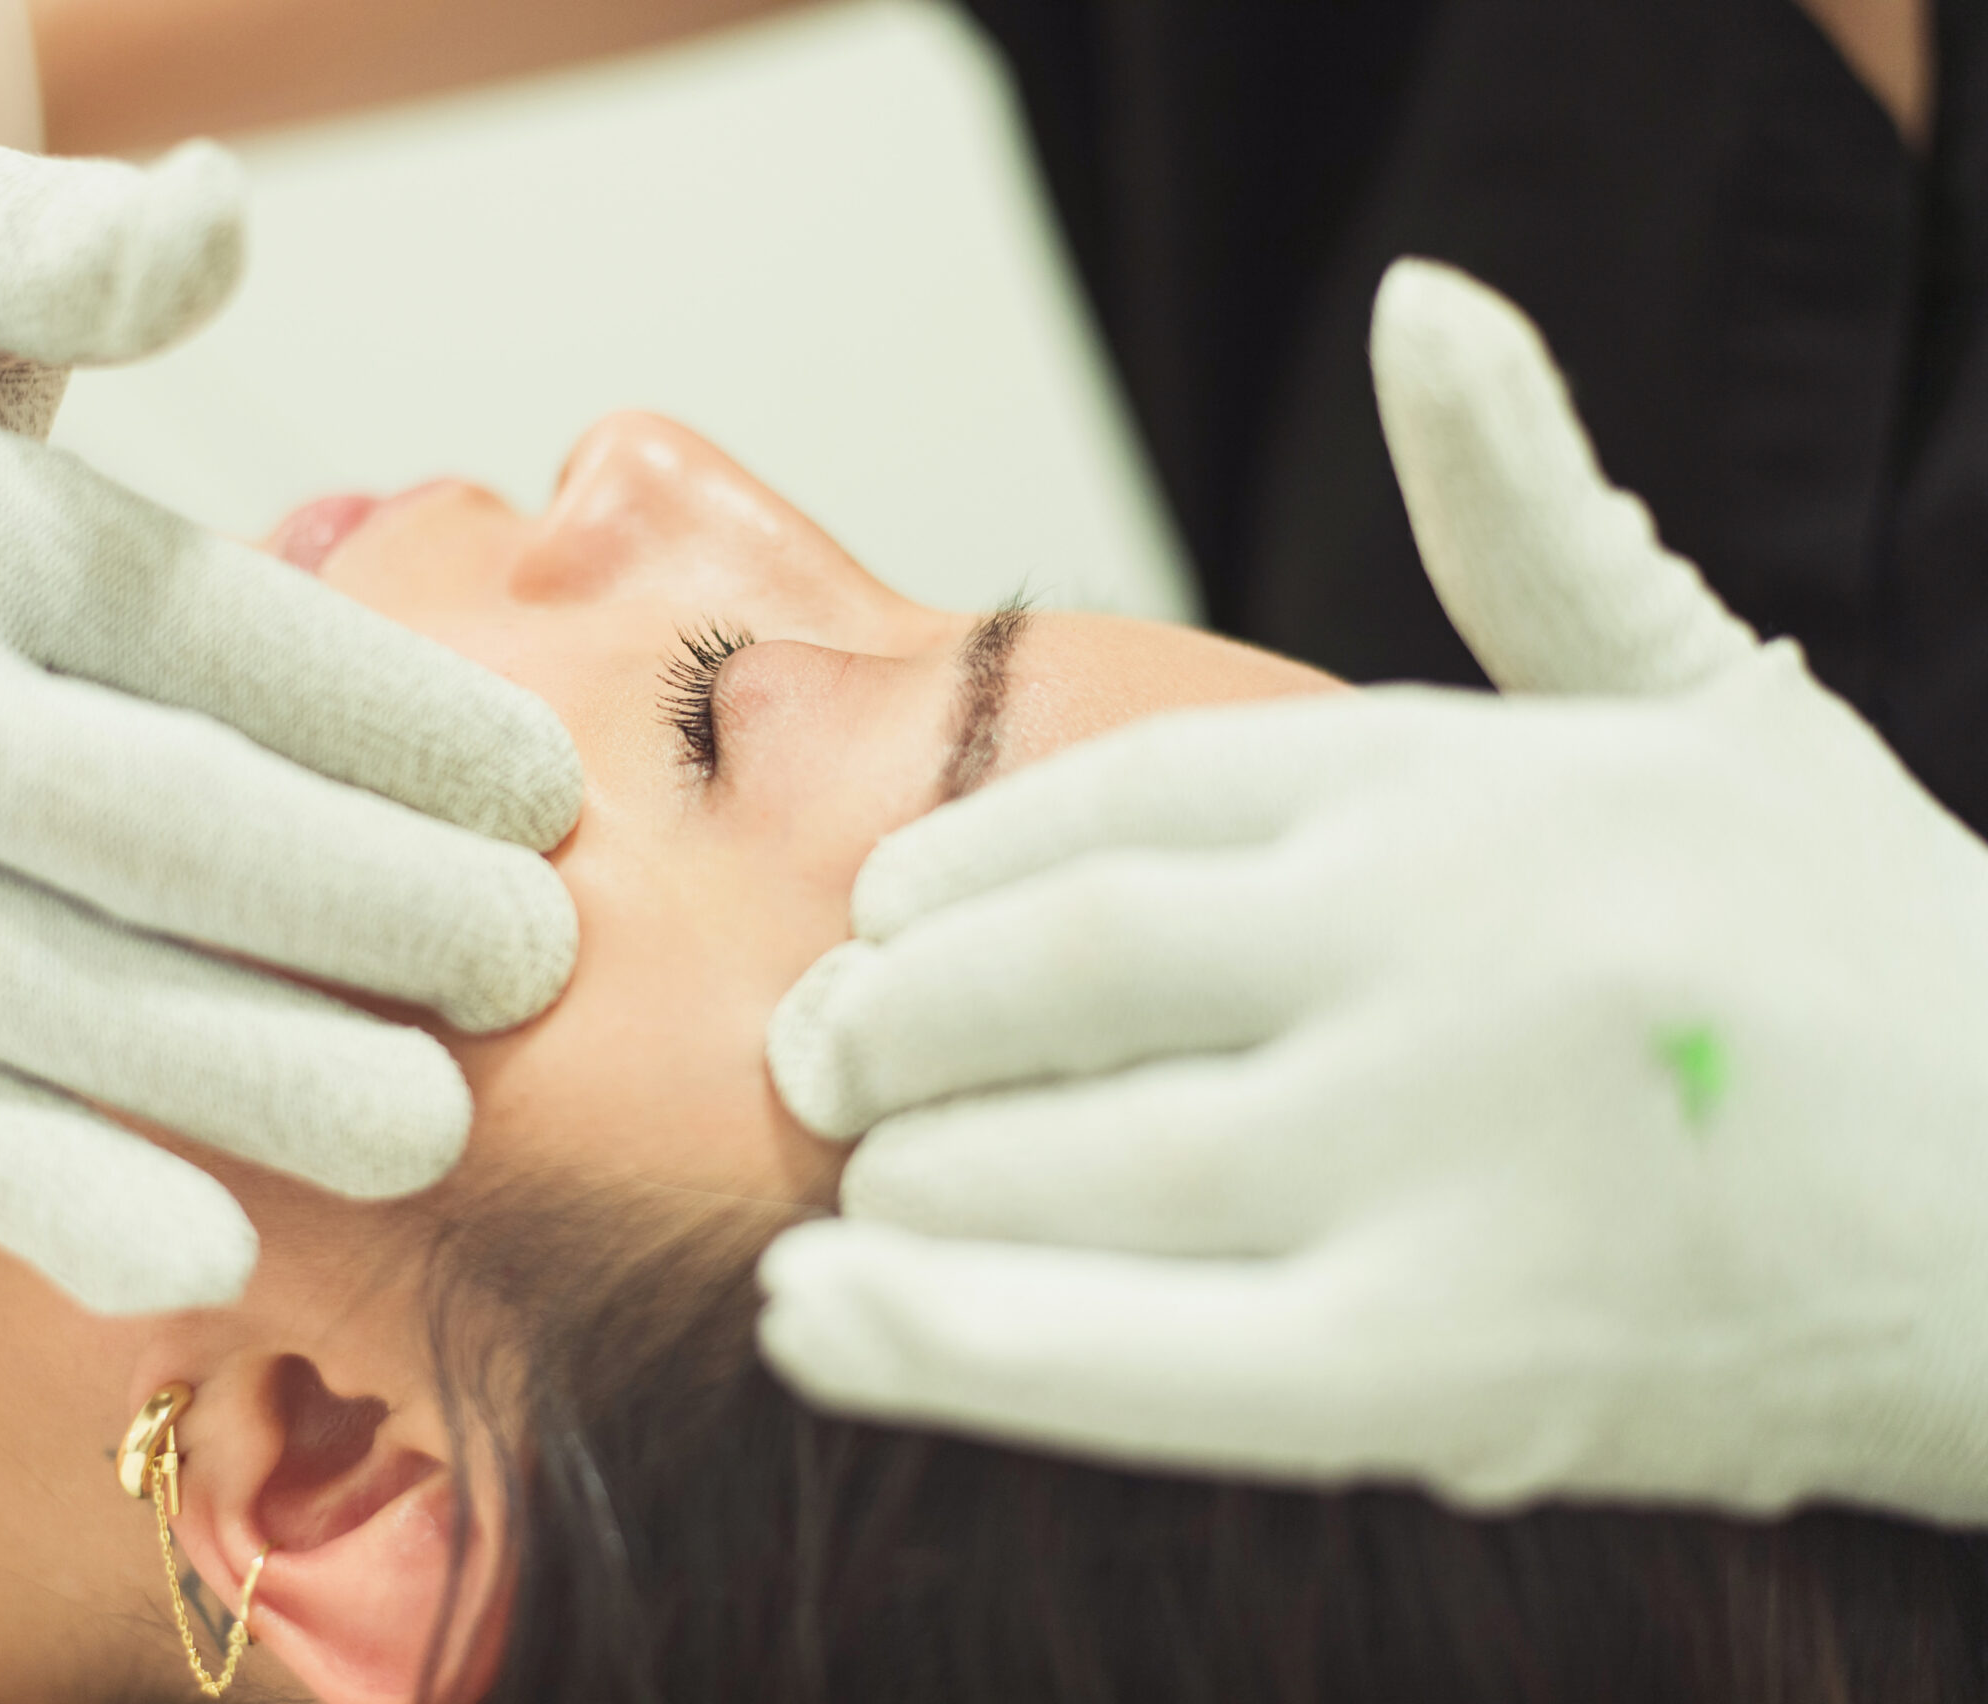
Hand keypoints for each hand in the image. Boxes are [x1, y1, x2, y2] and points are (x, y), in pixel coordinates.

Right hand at [0, 143, 580, 1313]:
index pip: (193, 638)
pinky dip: (53, 1196)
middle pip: (138, 827)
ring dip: (246, 1082)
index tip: (550, 797)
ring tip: (433, 1132)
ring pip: (43, 996)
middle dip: (353, 908)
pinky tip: (207, 1267)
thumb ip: (71, 248)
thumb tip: (218, 214)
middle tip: (534, 965)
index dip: (385, 720)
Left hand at [757, 259, 1987, 1520]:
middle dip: (895, 1013)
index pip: (1125, 797)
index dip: (964, 861)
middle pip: (1061, 964)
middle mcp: (1443, 948)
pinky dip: (945, 1350)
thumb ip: (1536, 517)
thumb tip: (1426, 303)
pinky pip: (1131, 1370)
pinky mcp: (1452, 1373)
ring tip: (840, 1180)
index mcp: (1474, 783)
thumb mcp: (1701, 702)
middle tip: (818, 1050)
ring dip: (906, 1169)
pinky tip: (818, 1324)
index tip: (884, 913)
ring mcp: (1446, 1163)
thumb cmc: (1853, 955)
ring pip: (1063, 1158)